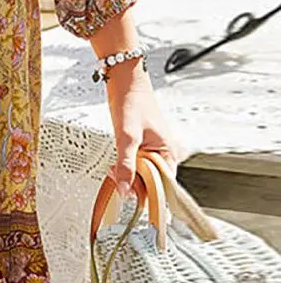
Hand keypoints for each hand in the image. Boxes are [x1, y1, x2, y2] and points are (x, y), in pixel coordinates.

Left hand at [104, 62, 183, 197]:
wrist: (124, 80)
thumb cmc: (132, 101)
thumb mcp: (126, 136)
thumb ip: (125, 165)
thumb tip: (124, 190)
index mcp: (168, 153)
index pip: (164, 187)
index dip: (149, 196)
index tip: (133, 201)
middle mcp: (163, 154)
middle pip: (151, 184)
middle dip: (133, 185)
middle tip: (116, 178)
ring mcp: (151, 151)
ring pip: (141, 175)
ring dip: (127, 176)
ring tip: (114, 170)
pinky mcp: (140, 148)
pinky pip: (134, 166)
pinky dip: (124, 168)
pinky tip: (115, 166)